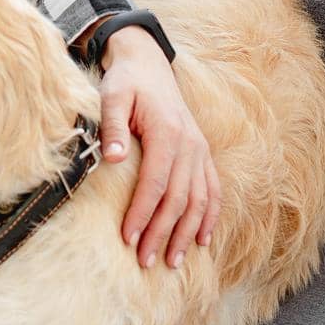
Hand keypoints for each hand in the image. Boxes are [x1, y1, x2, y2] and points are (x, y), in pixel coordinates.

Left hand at [97, 28, 220, 269]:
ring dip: (187, 233)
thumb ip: (112, 127)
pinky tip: (202, 241)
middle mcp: (190, 145)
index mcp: (168, 134)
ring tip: (173, 261)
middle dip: (162, 233)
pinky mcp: (201, 153)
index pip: (155, 184)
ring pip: (199, 200)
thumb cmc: (125, 82)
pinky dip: (210, 217)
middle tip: (146, 262)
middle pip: (178, 199)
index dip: (143, 214)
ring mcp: (199, 150)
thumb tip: (114, 159)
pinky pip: (212, 189)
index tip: (128, 239)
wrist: (148, 62)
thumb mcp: (112, 96)